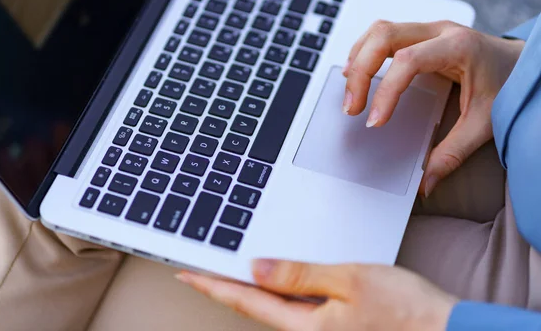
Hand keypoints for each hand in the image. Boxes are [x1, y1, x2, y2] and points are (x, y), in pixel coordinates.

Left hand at [177, 260, 456, 330]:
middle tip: (199, 267)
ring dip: (250, 289)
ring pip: (274, 309)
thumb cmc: (405, 310)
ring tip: (229, 269)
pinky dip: (278, 292)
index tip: (186, 272)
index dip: (213, 284)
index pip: (246, 301)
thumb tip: (257, 268)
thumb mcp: (349, 281)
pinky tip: (276, 279)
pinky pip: (296, 310)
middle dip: (225, 286)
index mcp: (306, 326)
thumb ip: (300, 275)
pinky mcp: (336, 329)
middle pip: (255, 307)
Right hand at [343, 20, 524, 195]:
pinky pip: (382, 34)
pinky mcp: (419, 34)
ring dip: (358, 59)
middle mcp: (440, 31)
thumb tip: (425, 182)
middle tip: (352, 107)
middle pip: (383, 36)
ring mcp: (428, 29)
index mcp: (458, 47)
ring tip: (350, 91)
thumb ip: (453, 153)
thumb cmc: (508, 85)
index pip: (408, 61)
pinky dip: (364, 53)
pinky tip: (358, 73)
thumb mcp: (485, 122)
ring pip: (378, 31)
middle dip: (360, 72)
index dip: (385, 91)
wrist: (521, 63)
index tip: (375, 121)